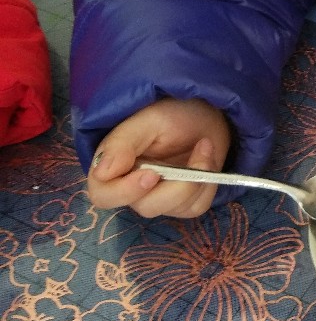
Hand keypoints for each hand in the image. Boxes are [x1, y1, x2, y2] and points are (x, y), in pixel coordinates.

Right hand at [87, 98, 231, 217]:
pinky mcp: (184, 203)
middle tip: (191, 163)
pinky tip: (207, 158)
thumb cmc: (171, 112)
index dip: (124, 192)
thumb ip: (121, 143)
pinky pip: (195, 206)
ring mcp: (160, 197)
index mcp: (114, 166)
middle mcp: (133, 187)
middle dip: (173, 188)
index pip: (104, 196)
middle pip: (144, 207)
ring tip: (204, 145)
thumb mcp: (146, 120)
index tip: (151, 174)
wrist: (205, 112)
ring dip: (195, 178)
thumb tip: (101, 173)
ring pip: (173, 208)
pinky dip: (207, 183)